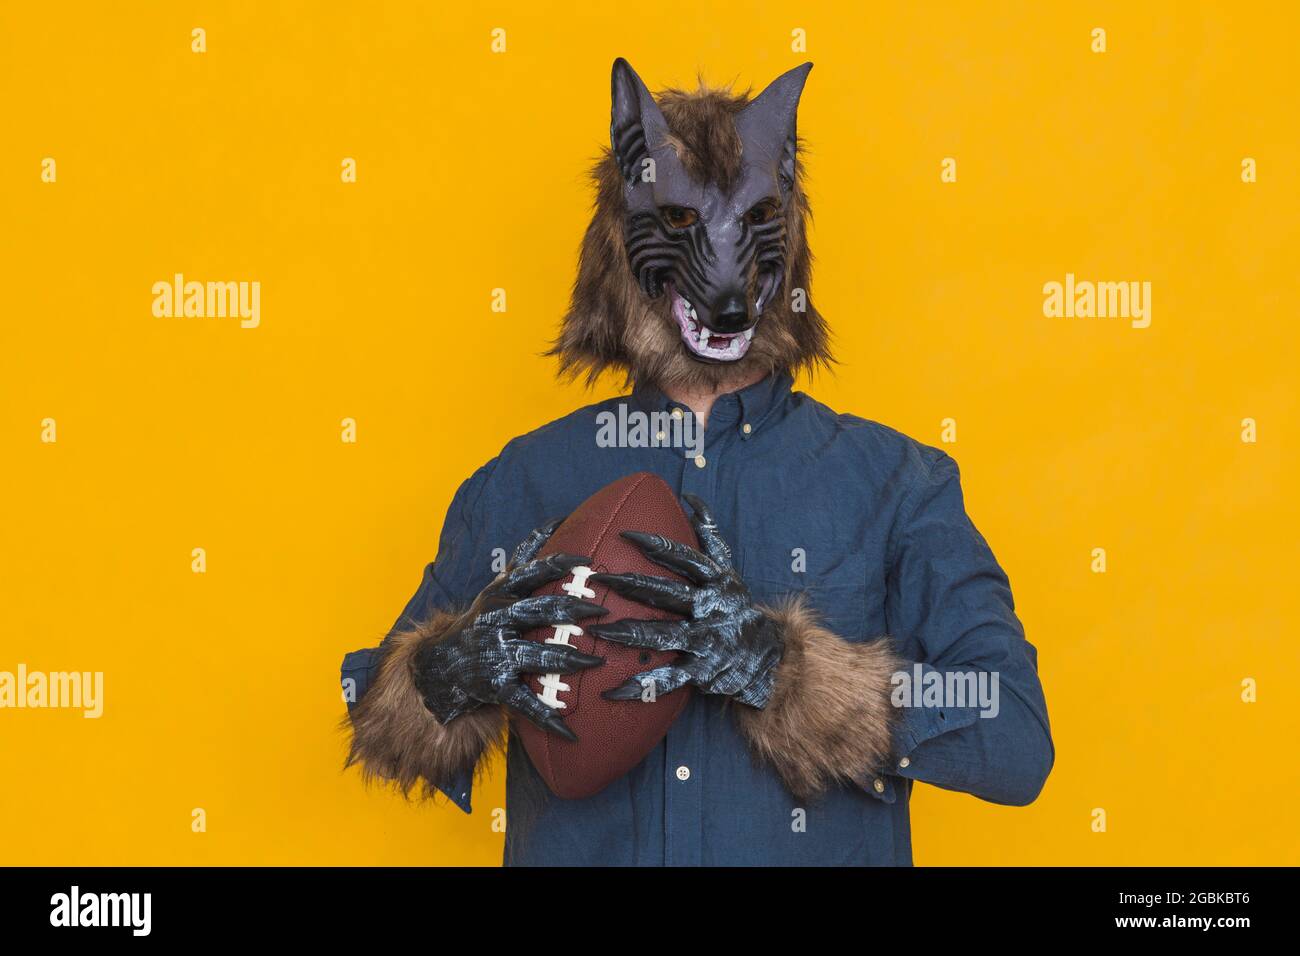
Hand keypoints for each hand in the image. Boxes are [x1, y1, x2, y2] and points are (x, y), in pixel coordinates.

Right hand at [412, 518, 607, 739]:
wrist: (439, 668)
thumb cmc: (480, 622)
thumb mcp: (496, 588)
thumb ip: (525, 560)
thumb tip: (554, 522)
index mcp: (500, 595)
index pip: (532, 573)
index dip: (560, 565)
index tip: (589, 562)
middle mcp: (497, 620)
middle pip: (540, 611)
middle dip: (574, 611)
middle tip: (604, 613)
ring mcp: (496, 654)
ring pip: (539, 655)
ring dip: (571, 660)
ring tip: (597, 662)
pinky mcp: (496, 686)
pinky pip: (526, 703)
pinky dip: (549, 718)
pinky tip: (571, 730)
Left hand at [589, 495, 782, 708]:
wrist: (768, 657)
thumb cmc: (736, 607)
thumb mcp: (729, 570)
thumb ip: (710, 535)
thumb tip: (690, 499)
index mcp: (716, 581)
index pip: (684, 558)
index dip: (656, 545)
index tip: (625, 534)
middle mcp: (711, 609)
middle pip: (667, 594)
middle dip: (630, 586)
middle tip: (597, 579)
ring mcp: (706, 641)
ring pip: (663, 636)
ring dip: (629, 634)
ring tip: (598, 631)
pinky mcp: (701, 672)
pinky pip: (666, 679)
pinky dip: (639, 686)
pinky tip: (609, 692)